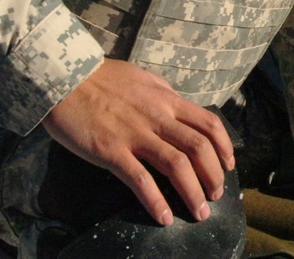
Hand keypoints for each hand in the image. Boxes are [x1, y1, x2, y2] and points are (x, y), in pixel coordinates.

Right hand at [43, 59, 234, 225]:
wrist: (65, 78)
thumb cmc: (102, 77)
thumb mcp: (142, 78)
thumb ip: (162, 93)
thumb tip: (177, 103)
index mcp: (167, 99)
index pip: (209, 123)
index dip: (224, 147)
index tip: (228, 165)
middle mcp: (157, 117)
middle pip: (199, 148)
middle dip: (213, 176)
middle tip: (216, 195)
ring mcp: (135, 134)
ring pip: (176, 166)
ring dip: (193, 193)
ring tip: (199, 212)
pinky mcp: (111, 151)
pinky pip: (140, 180)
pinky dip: (155, 201)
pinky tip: (164, 217)